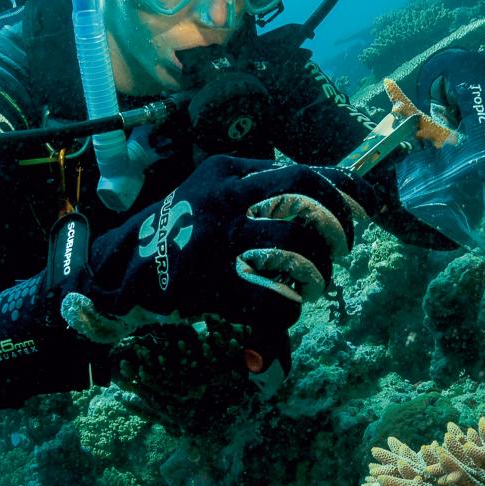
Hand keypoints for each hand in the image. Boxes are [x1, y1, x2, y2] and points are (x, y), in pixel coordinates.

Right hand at [56, 155, 377, 343]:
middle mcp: (225, 197)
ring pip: (294, 250)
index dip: (345, 191)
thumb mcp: (214, 198)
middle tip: (342, 251)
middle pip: (305, 202)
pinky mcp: (209, 281)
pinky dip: (285, 312)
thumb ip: (261, 198)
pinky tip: (280, 316)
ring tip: (312, 286)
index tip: (369, 209)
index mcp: (230, 172)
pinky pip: (270, 298)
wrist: (115, 271)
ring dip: (315, 275)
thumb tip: (331, 199)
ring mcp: (216, 237)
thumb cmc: (181, 236)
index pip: (305, 170)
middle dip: (335, 230)